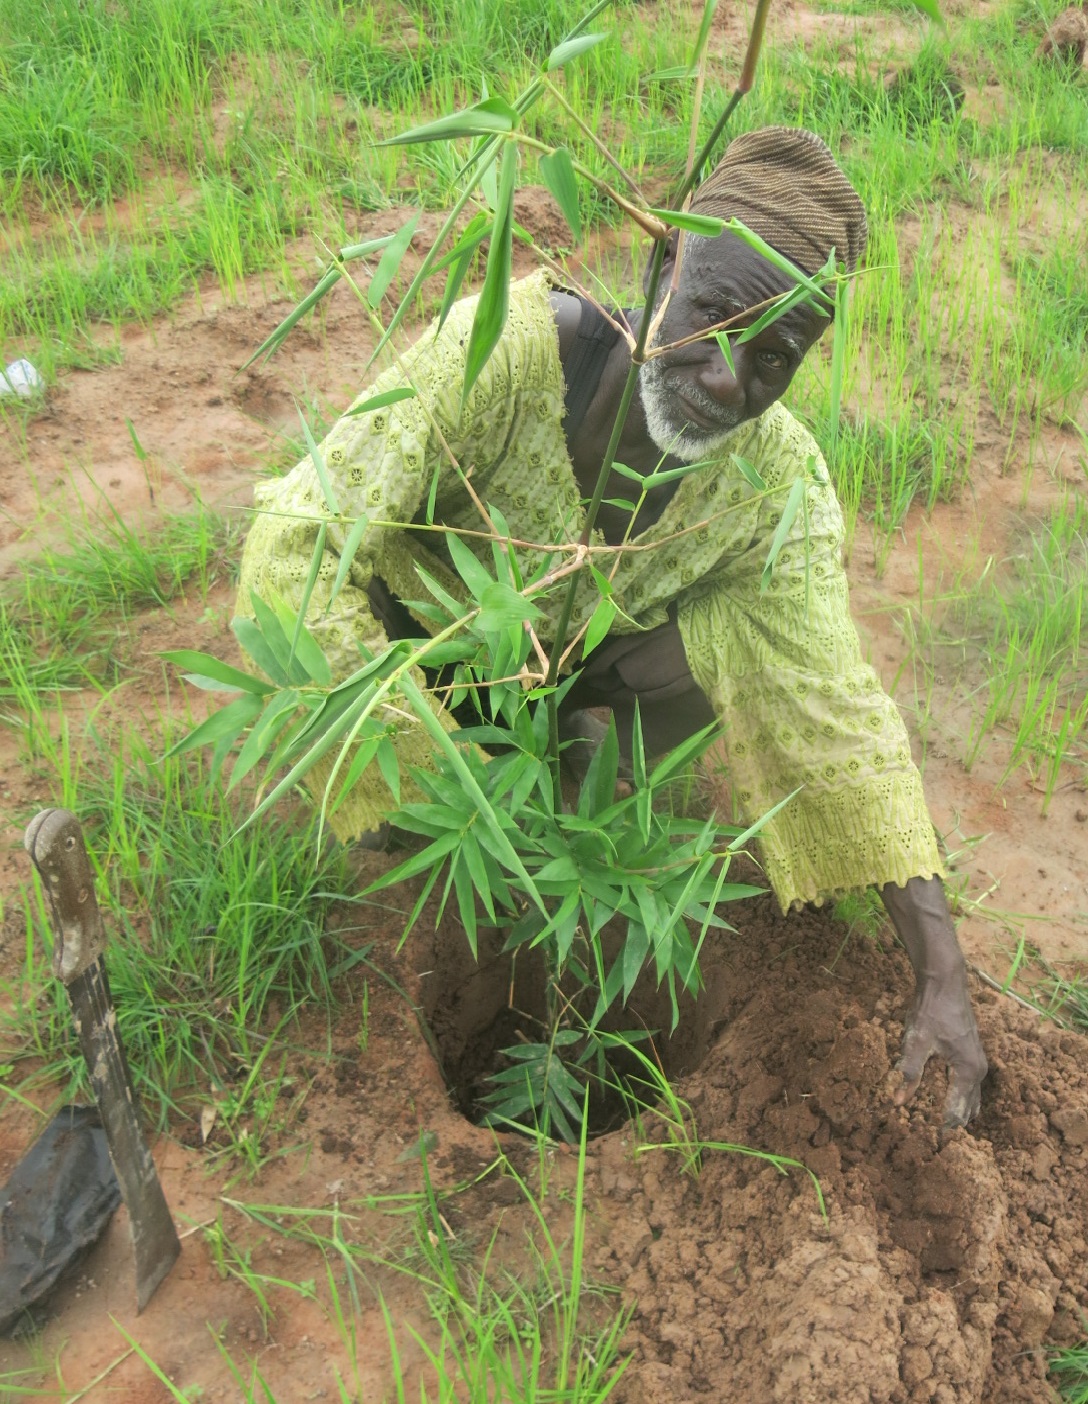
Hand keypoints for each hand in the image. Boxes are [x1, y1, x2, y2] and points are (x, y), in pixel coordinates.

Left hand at [894, 968, 986, 1126]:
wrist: (945, 982)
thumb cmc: (931, 1010)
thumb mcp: (917, 1042)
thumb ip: (909, 1073)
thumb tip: (897, 1102)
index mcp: (968, 1071)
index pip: (957, 1110)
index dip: (943, 1126)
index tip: (931, 1142)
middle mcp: (979, 1070)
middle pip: (969, 1107)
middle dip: (953, 1122)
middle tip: (935, 1140)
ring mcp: (978, 1060)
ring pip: (972, 1096)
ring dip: (959, 1110)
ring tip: (942, 1126)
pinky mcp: (972, 1052)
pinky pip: (970, 1083)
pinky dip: (960, 1095)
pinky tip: (948, 1099)